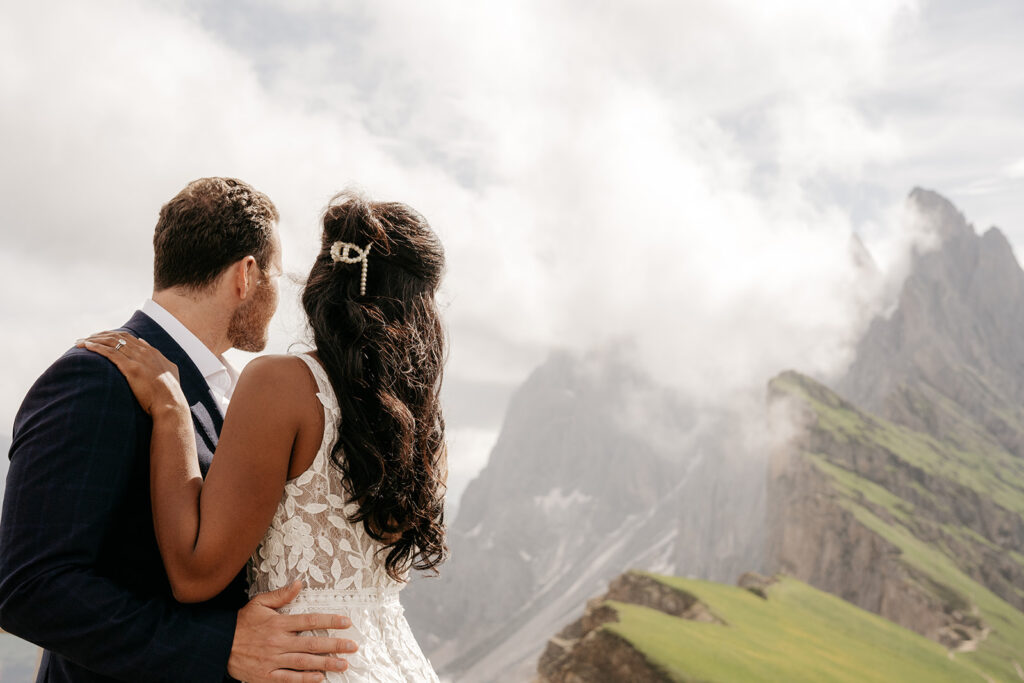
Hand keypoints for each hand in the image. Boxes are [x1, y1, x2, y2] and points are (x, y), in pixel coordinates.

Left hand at [77, 332, 183, 414]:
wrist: (170, 403)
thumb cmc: (170, 392)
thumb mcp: (169, 370)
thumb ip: (158, 357)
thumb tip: (144, 343)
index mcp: (152, 352)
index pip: (128, 337)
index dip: (112, 336)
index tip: (100, 338)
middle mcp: (144, 352)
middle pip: (117, 337)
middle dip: (99, 335)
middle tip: (86, 338)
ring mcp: (138, 359)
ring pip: (112, 342)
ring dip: (94, 340)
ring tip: (79, 342)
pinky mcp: (131, 368)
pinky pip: (110, 353)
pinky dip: (96, 347)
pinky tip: (85, 346)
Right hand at [228, 580, 356, 682]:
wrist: (218, 645)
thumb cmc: (241, 623)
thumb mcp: (259, 603)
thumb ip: (281, 595)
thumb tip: (299, 584)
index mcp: (279, 624)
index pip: (310, 621)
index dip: (330, 621)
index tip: (346, 622)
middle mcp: (278, 642)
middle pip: (312, 644)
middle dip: (335, 645)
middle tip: (352, 646)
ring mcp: (273, 660)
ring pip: (304, 663)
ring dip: (326, 664)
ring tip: (343, 664)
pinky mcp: (266, 676)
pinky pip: (289, 679)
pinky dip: (305, 680)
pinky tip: (319, 678)